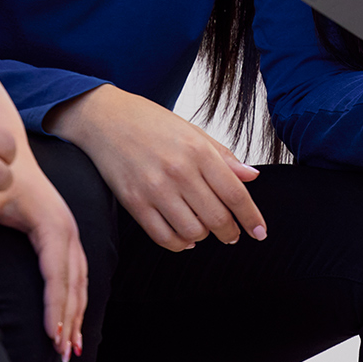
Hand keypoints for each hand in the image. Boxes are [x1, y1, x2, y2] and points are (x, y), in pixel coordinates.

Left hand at [0, 134, 87, 361]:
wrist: (13, 156)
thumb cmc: (1, 178)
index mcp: (53, 224)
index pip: (56, 273)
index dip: (55, 306)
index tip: (51, 335)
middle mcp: (68, 232)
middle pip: (73, 284)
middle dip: (69, 320)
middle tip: (62, 355)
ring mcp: (71, 236)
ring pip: (80, 285)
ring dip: (77, 317)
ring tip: (71, 352)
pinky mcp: (67, 241)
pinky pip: (78, 279)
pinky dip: (76, 304)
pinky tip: (73, 328)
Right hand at [47, 85, 266, 252]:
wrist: (102, 117)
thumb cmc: (149, 122)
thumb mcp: (190, 130)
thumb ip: (222, 155)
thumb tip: (252, 176)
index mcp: (197, 150)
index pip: (236, 194)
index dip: (251, 218)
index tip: (260, 232)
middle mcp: (178, 171)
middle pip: (217, 218)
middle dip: (230, 233)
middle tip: (231, 234)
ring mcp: (154, 188)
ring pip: (193, 232)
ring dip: (203, 236)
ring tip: (202, 229)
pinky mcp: (133, 202)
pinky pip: (164, 237)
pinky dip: (179, 244)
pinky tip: (183, 237)